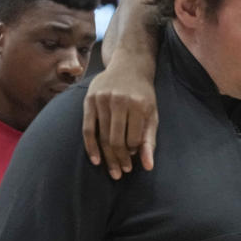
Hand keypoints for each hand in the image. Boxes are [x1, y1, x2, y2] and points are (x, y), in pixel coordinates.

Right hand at [83, 60, 157, 179]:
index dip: (134, 154)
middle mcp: (119, 101)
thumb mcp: (152, 115)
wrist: (130, 66)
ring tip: (112, 170)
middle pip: (115, 140)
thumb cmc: (144, 95)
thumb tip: (148, 167)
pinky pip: (87, 128)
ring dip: (107, 157)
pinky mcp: (89, 100)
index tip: (134, 163)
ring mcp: (102, 100)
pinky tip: (96, 160)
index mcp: (138, 105)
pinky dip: (90, 146)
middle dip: (119, 160)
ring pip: (101, 136)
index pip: (134, 139)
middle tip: (120, 174)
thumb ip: (149, 140)